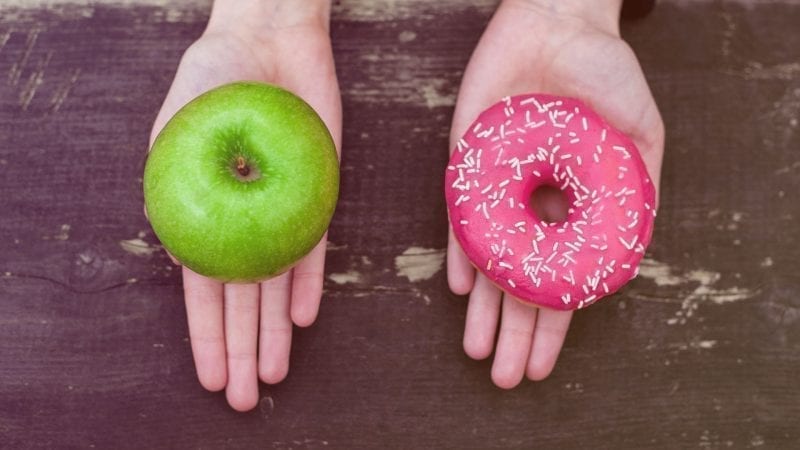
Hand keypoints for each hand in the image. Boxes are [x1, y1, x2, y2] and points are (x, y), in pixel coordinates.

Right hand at [147, 0, 340, 410]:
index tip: (212, 377)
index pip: (202, 289)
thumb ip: (178, 188)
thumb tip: (179, 252)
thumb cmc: (213, 79)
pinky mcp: (317, 195)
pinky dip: (309, 282)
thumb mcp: (178, 132)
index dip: (206, 336)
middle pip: (241, 299)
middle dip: (242, 349)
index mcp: (202, 215)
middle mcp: (243, 221)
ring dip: (274, 331)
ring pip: (277, 284)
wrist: (269, 41)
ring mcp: (281, 212)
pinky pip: (314, 246)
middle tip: (246, 398)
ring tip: (274, 373)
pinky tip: (302, 317)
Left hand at [448, 0, 663, 388]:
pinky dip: (462, 251)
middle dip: (514, 331)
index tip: (544, 364)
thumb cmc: (606, 73)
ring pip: (489, 260)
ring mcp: (499, 189)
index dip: (553, 325)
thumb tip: (630, 249)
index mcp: (574, 209)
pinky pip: (461, 216)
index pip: (560, 279)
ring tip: (479, 350)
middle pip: (521, 282)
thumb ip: (638, 190)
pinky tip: (462, 288)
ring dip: (484, 308)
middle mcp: (534, 207)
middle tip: (505, 376)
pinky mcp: (468, 163)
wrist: (558, 23)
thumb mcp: (641, 133)